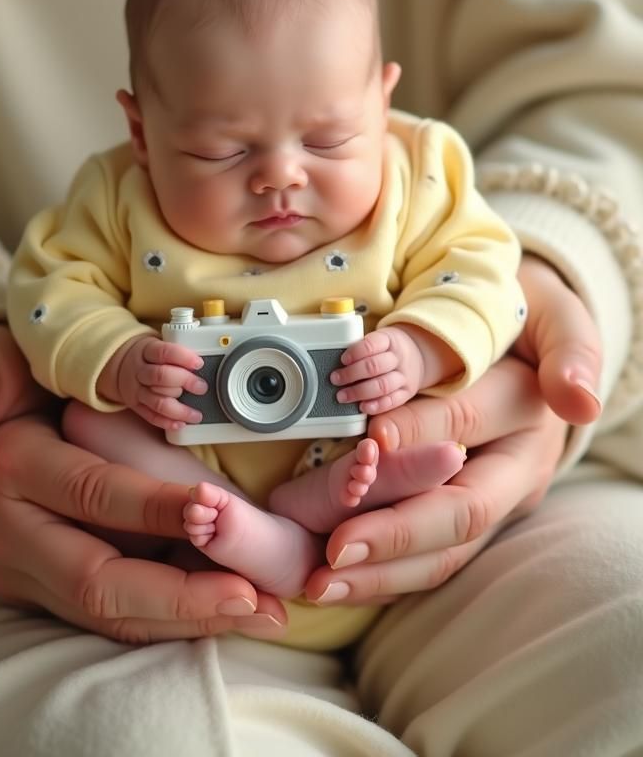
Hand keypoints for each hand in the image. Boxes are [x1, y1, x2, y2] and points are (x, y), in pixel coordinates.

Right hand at [0, 414, 286, 642]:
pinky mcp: (44, 586)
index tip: (215, 508)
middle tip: (253, 597)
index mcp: (6, 475)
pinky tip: (223, 608)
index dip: (154, 508)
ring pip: (109, 612)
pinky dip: (169, 614)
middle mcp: (12, 538)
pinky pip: (111, 612)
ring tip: (257, 611)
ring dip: (185, 617)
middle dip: (180, 597)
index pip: (91, 496)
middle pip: (100, 582)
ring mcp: (26, 571)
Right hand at [99, 336, 207, 430]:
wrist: (120, 364)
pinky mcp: (135, 405)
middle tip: (201, 387)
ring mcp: (135, 390)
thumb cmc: (148, 356)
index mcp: (146, 350)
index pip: (164, 352)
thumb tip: (202, 363)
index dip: (183, 357)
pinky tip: (181, 424)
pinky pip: (151, 416)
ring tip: (196, 415)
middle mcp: (139, 370)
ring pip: (158, 401)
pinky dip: (167, 422)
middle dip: (184, 382)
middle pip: (160, 376)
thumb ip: (176, 354)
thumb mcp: (157, 344)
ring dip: (180, 410)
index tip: (199, 363)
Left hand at [305, 255, 601, 602]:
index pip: (467, 425)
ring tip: (321, 582)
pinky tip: (335, 581)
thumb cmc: (523, 318)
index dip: (419, 432)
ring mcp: (491, 499)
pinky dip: (382, 573)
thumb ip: (570, 348)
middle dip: (397, 532)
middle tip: (337, 549)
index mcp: (530, 413)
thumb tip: (576, 400)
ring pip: (445, 550)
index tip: (370, 440)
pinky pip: (428, 558)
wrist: (522, 340)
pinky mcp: (465, 518)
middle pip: (461, 510)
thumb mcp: (554, 315)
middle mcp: (515, 467)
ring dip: (382, 570)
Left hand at [331, 326, 424, 413]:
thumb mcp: (379, 339)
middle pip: (374, 366)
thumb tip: (332, 357)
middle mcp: (398, 358)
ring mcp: (404, 376)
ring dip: (359, 392)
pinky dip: (376, 405)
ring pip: (382, 385)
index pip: (371, 344)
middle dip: (351, 374)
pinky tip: (362, 407)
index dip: (355, 352)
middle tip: (335, 379)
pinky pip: (393, 401)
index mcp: (389, 340)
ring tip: (342, 396)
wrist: (418, 355)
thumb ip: (361, 348)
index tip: (342, 360)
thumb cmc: (388, 348)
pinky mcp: (407, 392)